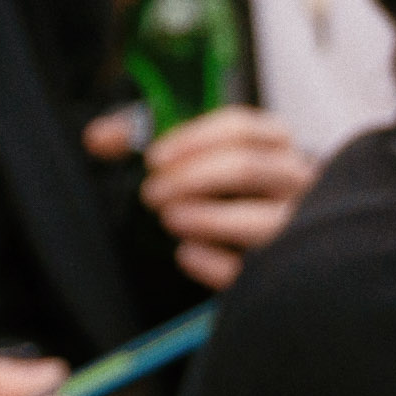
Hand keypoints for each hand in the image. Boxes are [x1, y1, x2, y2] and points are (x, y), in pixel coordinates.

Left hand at [91, 102, 312, 288]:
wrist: (275, 239)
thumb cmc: (227, 184)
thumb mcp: (192, 150)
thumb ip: (144, 135)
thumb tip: (96, 138)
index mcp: (275, 142)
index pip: (240, 127)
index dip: (193, 139)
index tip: (154, 157)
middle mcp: (296, 180)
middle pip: (247, 167)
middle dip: (191, 178)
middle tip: (151, 193)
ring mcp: (299, 225)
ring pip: (263, 220)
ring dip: (209, 218)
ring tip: (170, 218)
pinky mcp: (287, 267)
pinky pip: (255, 268)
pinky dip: (216, 262)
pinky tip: (186, 254)